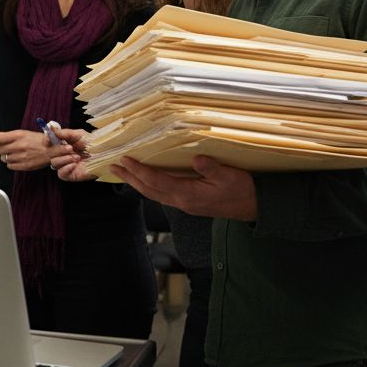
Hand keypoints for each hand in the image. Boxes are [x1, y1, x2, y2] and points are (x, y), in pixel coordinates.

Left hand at [0, 129, 55, 171]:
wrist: (53, 150)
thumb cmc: (39, 140)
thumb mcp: (24, 133)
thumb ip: (10, 136)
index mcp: (18, 135)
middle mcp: (19, 146)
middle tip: (4, 148)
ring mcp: (21, 156)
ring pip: (4, 158)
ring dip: (6, 156)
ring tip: (16, 153)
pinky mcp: (24, 166)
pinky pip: (10, 166)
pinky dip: (12, 163)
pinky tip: (19, 159)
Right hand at [48, 127, 95, 181]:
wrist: (106, 154)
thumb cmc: (95, 143)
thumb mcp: (79, 134)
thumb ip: (64, 132)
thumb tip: (51, 127)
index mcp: (65, 145)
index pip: (51, 144)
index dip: (48, 141)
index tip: (50, 138)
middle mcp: (65, 155)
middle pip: (51, 154)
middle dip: (59, 150)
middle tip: (70, 148)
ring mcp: (68, 166)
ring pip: (54, 164)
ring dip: (64, 159)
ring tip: (76, 157)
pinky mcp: (72, 175)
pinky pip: (61, 174)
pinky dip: (65, 168)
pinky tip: (74, 164)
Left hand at [109, 156, 257, 220]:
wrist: (254, 208)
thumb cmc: (243, 191)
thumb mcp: (231, 177)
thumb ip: (213, 169)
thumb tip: (197, 158)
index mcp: (189, 195)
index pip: (157, 182)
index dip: (139, 170)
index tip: (125, 160)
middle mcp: (182, 202)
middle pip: (148, 190)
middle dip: (129, 178)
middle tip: (112, 166)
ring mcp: (184, 204)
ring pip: (153, 193)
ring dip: (136, 182)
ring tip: (122, 171)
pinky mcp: (188, 203)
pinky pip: (161, 194)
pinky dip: (148, 185)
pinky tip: (145, 179)